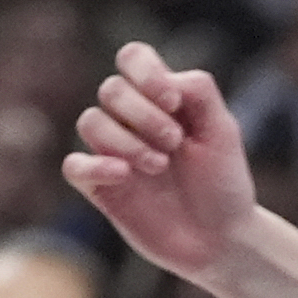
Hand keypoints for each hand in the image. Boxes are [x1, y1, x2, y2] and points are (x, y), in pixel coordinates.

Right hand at [64, 43, 258, 282]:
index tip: (173, 102)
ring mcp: (113, 153)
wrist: (224, 240)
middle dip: (143, 114)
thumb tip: (165, 78)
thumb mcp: (223, 131)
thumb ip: (199, 90)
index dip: (145, 72)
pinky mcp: (102, 189)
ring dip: (125, 140)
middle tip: (175, 143)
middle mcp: (130, 120)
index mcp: (157, 99)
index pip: (132, 58)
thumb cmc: (223, 182)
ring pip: (90, 122)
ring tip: (159, 166)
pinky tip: (124, 175)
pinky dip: (94, 165)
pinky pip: (73, 166)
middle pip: (110, 90)